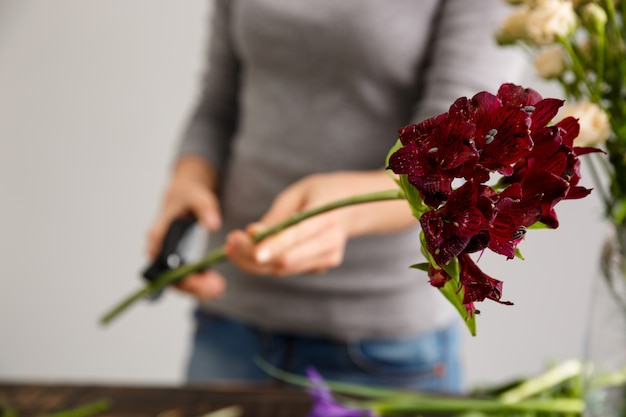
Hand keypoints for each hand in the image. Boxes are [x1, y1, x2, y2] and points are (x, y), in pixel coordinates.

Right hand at [146, 156, 225, 299]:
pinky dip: (200, 283)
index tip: (203, 280)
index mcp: (160, 234)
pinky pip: (187, 277)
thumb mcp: (196, 194)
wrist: (185, 192)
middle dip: (193, 287)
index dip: (182, 277)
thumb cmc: (187, 193)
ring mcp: (169, 257)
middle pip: (170, 278)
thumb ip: (205, 207)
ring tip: (219, 288)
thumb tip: (213, 224)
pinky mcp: (180, 260)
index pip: (165, 265)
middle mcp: (161, 250)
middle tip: (217, 288)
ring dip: (197, 288)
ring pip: (179, 281)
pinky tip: (217, 284)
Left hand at [225, 171, 414, 276]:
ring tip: (232, 246)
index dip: (273, 245)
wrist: (353, 206)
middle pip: (286, 260)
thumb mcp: (298, 194)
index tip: (251, 249)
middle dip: (253, 255)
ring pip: (284, 269)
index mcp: (327, 217)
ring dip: (254, 262)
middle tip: (229, 241)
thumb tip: (253, 235)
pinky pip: (288, 270)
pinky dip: (266, 264)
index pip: (296, 236)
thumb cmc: (321, 193)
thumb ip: (276, 217)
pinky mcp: (322, 267)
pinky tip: (250, 251)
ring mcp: (329, 258)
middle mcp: (331, 242)